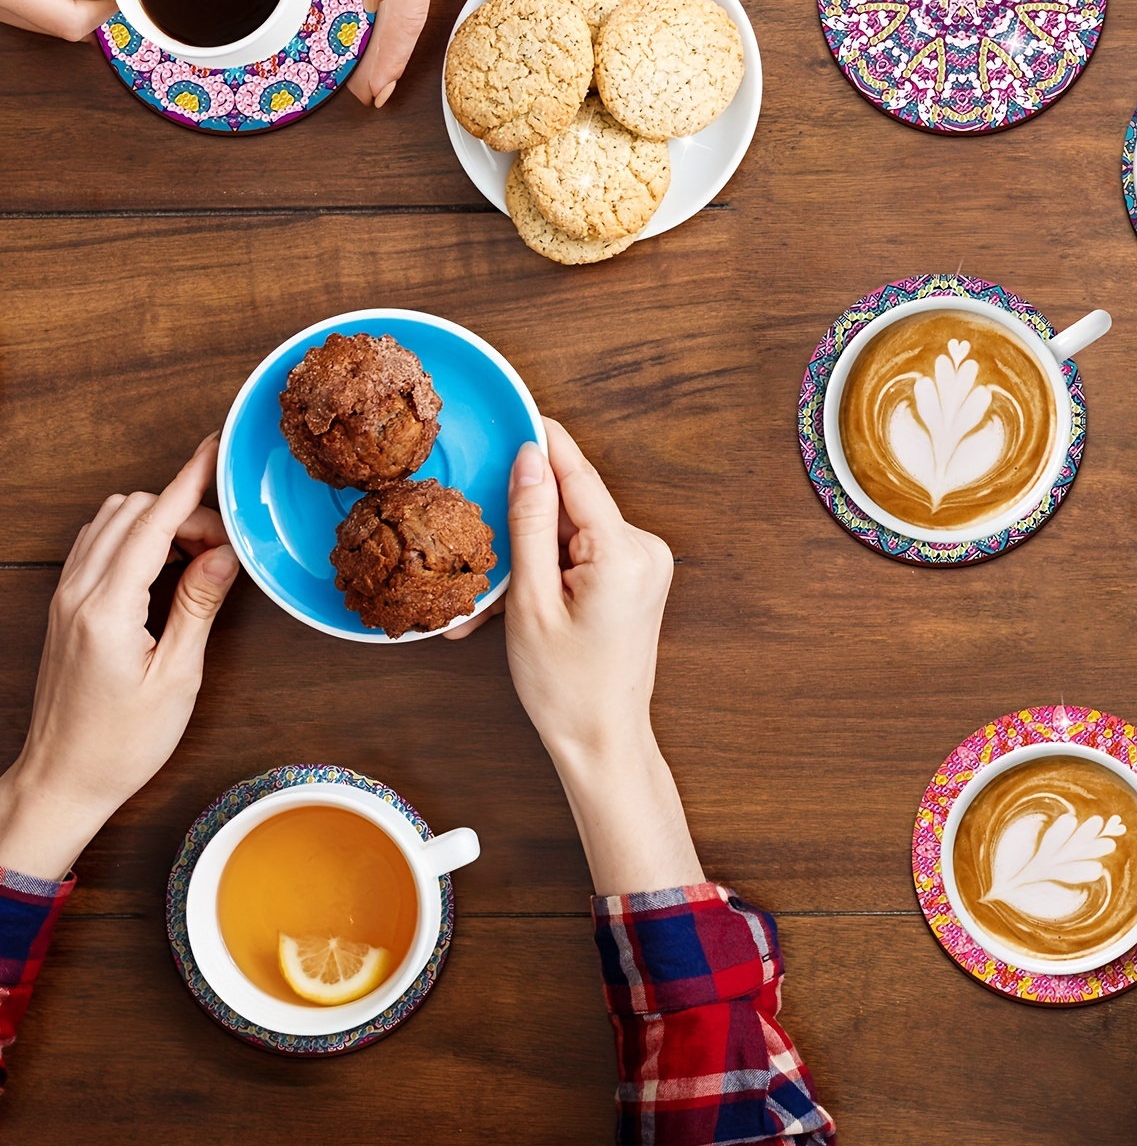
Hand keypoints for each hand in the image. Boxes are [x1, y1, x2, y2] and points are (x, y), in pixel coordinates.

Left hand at [0, 436, 240, 879]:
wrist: (62, 781)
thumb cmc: (121, 743)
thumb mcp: (177, 678)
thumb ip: (199, 606)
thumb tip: (225, 553)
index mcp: (108, 609)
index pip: (154, 522)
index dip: (189, 481)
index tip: (214, 451)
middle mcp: (78, 594)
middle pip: (133, 513)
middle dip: (184, 511)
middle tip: (226, 547)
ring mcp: (65, 598)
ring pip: (110, 522)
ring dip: (157, 522)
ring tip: (198, 558)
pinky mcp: (64, 608)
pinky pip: (96, 546)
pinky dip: (133, 538)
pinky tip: (163, 567)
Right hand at [477, 419, 701, 896]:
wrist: (602, 739)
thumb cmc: (565, 686)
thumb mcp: (531, 602)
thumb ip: (531, 523)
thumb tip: (531, 458)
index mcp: (623, 551)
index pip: (577, 474)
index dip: (545, 440)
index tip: (517, 405)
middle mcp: (646, 548)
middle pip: (571, 504)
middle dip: (522, 525)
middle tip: (480, 555)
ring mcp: (647, 561)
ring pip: (573, 530)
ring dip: (531, 555)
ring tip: (495, 603)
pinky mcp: (638, 574)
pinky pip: (584, 551)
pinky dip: (549, 569)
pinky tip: (521, 602)